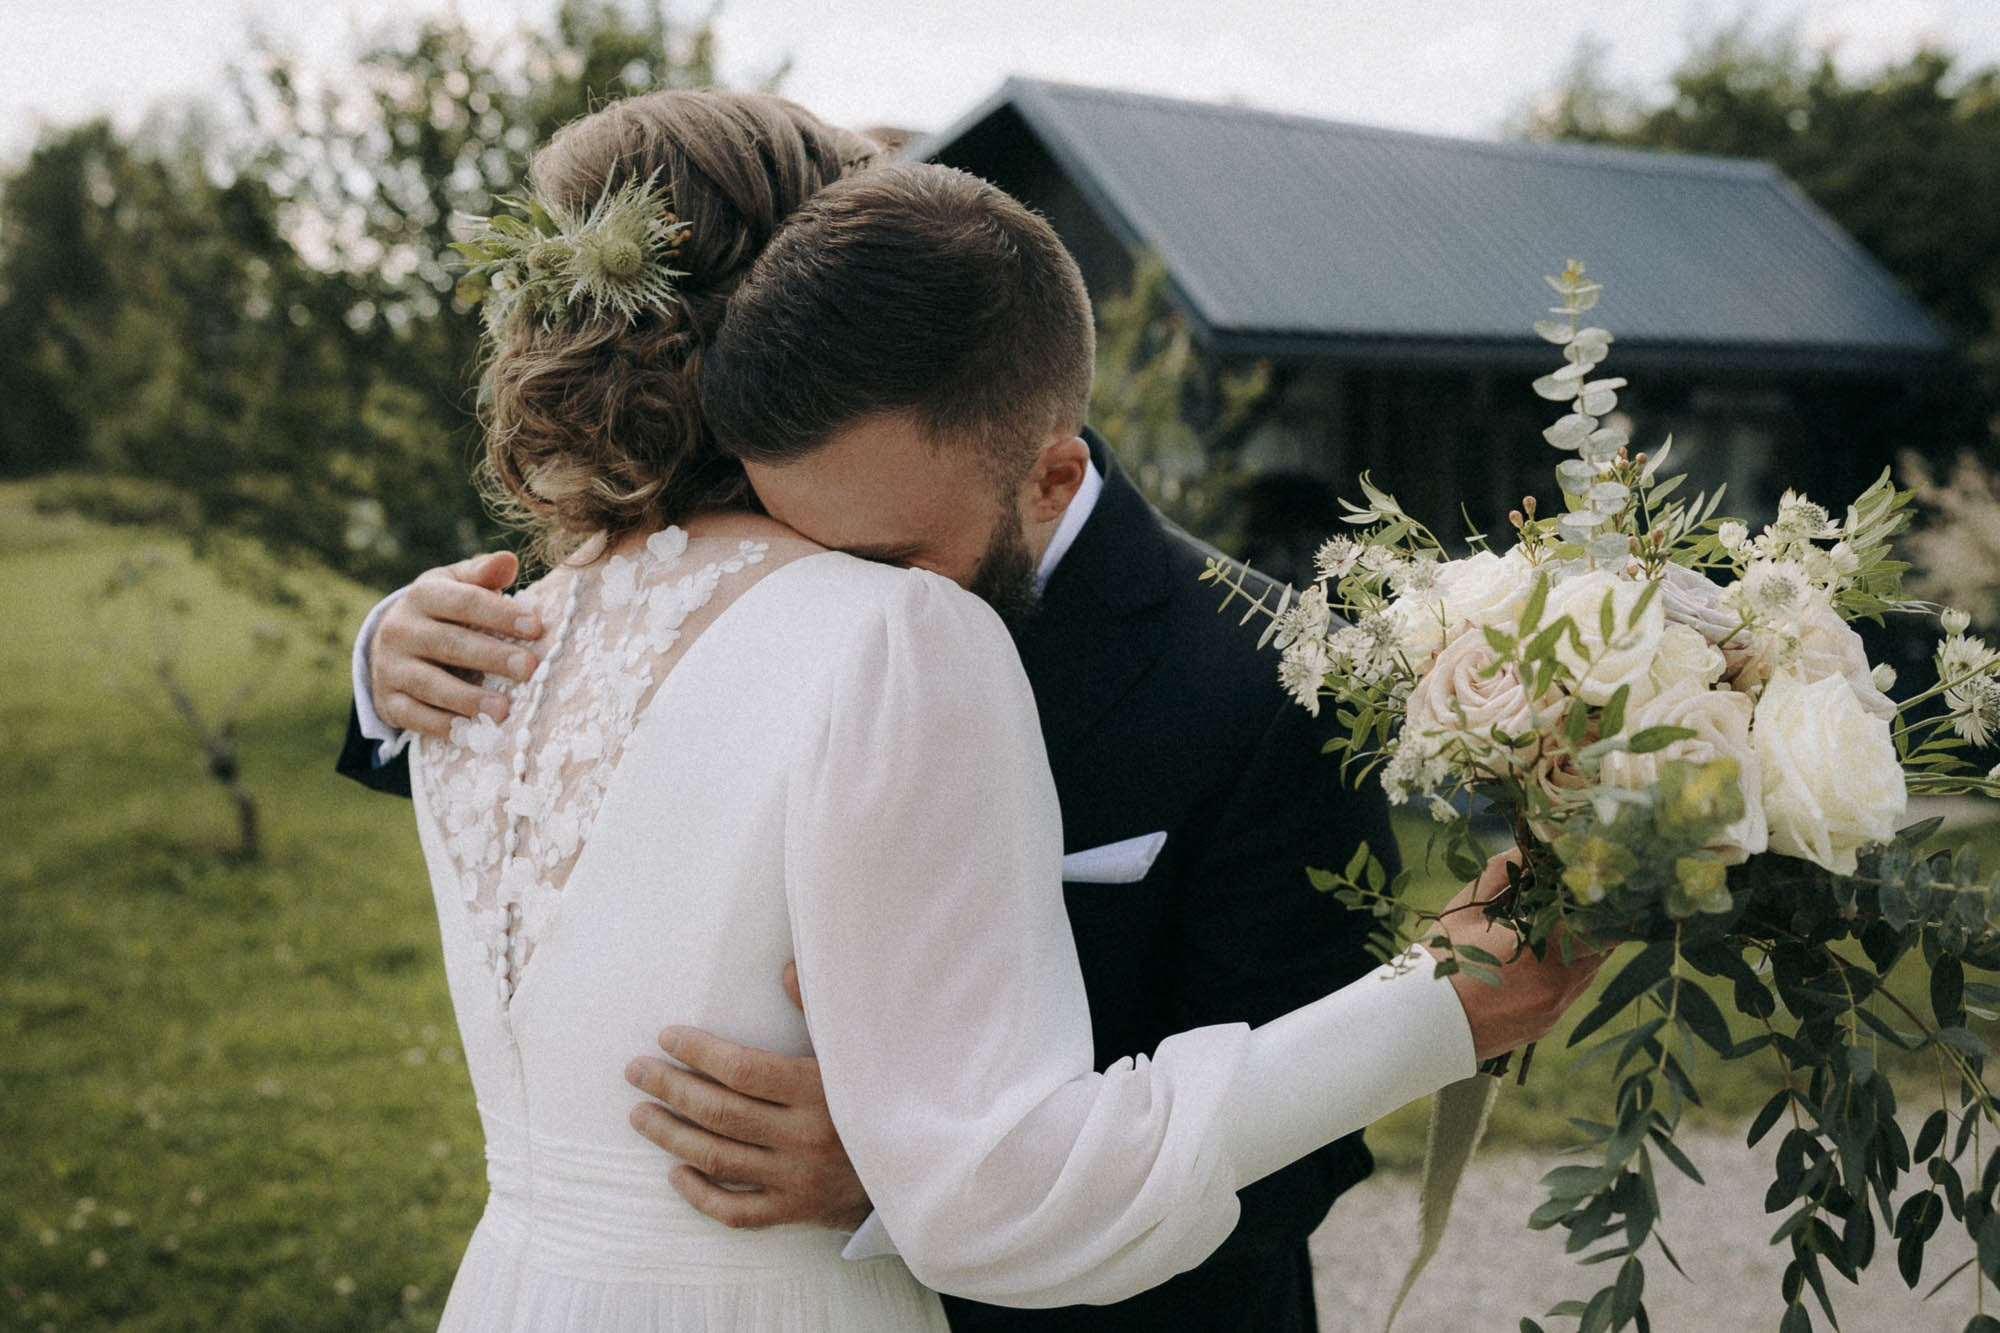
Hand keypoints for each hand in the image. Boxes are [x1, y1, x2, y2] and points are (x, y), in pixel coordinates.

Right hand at [370, 551, 541, 737]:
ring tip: (504, 709)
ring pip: (430, 684)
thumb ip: (483, 575)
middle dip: (492, 656)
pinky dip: (443, 726)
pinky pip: (415, 716)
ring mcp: (390, 667)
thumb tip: (509, 561)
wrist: (390, 644)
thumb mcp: (456, 585)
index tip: (537, 628)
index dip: (500, 614)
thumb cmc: (442, 611)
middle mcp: (401, 630)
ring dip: (468, 698)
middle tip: (529, 669)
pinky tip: (472, 732)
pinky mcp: (389, 701)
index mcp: (423, 596)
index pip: (464, 602)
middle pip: (450, 644)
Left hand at [624, 963, 870, 1230]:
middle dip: (670, 1088)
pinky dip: (700, 1195)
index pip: (743, 1070)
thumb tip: (787, 968)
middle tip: (636, 1070)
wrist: (920, 1167)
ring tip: (639, 1114)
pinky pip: (736, 1210)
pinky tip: (675, 1172)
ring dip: (671, 1135)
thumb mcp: (857, 1051)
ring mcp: (797, 1179)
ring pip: (718, 1159)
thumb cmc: (881, 1097)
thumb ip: (818, 1010)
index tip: (667, 1037)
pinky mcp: (795, 1212)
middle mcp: (804, 1137)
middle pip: (720, 1112)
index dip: (700, 1053)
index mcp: (820, 1091)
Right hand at [1432, 853, 1607, 1063]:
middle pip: (1602, 950)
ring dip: (1580, 951)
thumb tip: (1522, 848)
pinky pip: (1568, 995)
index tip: (1594, 888)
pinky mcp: (1544, 1026)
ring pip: (1587, 974)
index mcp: (1540, 950)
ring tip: (1560, 931)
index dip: (1603, 905)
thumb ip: (1499, 874)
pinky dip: (1564, 976)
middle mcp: (1556, 984)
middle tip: (1580, 904)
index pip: (1600, 925)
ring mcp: (1553, 1009)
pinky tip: (1539, 964)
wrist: (1421, 1023)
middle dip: (1594, 925)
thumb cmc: (1441, 961)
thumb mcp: (1465, 911)